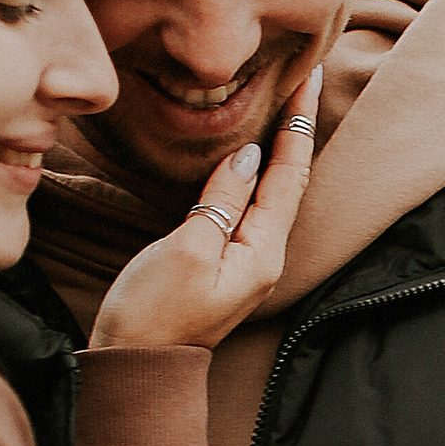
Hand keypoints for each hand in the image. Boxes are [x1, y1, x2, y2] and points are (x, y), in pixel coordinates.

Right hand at [89, 62, 323, 353]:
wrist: (135, 367)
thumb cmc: (152, 314)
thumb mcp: (186, 250)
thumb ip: (221, 202)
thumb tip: (247, 156)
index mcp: (262, 253)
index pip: (288, 176)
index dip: (298, 124)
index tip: (309, 78)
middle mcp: (263, 257)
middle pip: (289, 181)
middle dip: (298, 129)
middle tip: (306, 79)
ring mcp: (245, 262)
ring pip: (271, 193)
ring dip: (280, 148)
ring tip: (288, 105)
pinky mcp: (222, 263)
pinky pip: (249, 207)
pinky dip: (255, 173)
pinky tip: (249, 157)